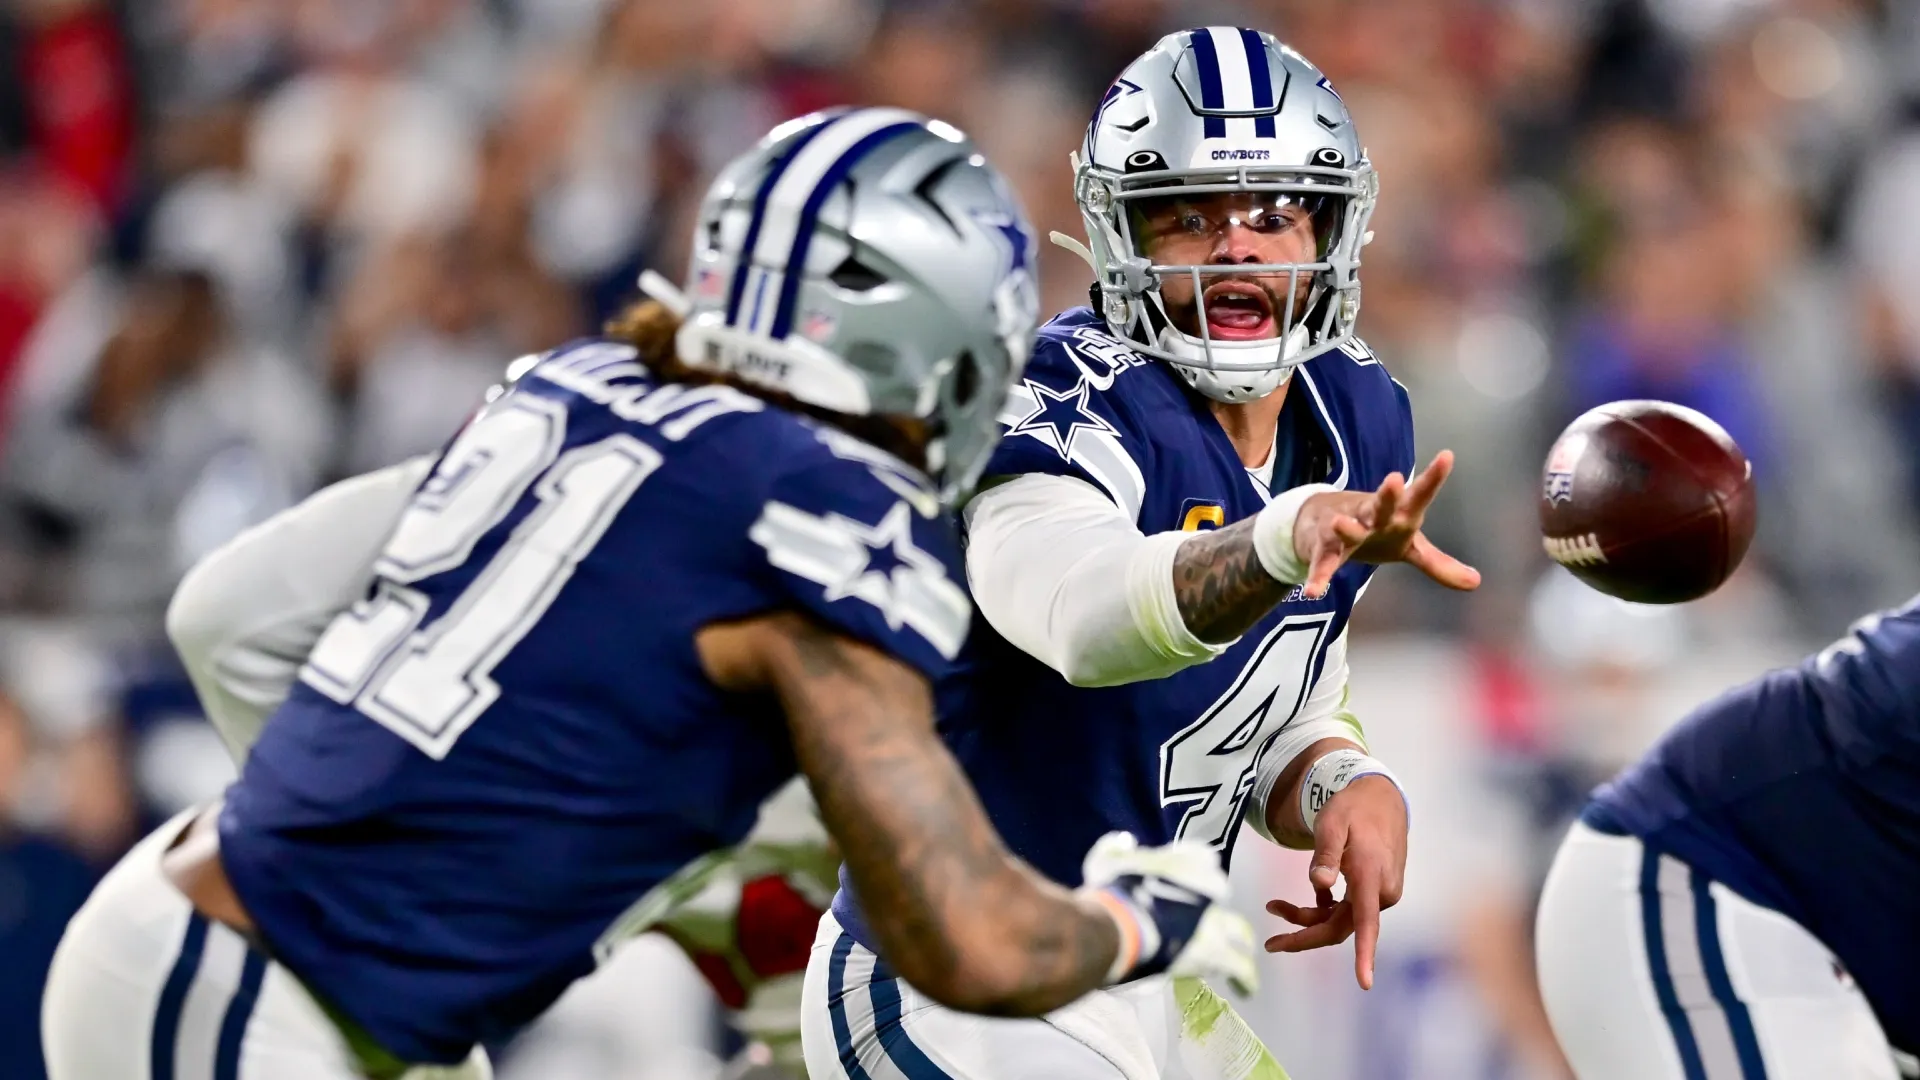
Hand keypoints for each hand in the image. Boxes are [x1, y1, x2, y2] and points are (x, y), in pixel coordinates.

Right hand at [1079, 832, 1258, 995]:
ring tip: (1235, 962)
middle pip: (1225, 895)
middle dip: (1221, 907)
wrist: (1121, 925)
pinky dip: (1245, 979)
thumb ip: (1116, 849)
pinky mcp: (1218, 953)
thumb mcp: (1107, 860)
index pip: (1203, 859)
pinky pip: (1241, 967)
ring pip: (1240, 933)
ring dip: (1237, 946)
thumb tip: (1122, 843)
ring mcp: (1216, 920)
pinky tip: (1246, 989)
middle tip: (1221, 925)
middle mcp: (1209, 887)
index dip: (1197, 874)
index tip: (1190, 886)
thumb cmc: (1113, 892)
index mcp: (1187, 862)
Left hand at [1262, 775, 1407, 989]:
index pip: (1367, 923)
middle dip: (1304, 934)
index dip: (1364, 955)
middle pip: (1341, 927)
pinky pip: (1347, 910)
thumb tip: (1318, 885)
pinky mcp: (1375, 892)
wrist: (1380, 796)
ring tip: (1274, 905)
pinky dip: (1323, 908)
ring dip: (1309, 918)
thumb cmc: (1352, 808)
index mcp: (1371, 877)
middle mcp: (1380, 892)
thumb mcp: (1332, 823)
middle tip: (1270, 943)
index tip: (1364, 982)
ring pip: (1341, 919)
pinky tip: (1307, 897)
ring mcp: (1380, 894)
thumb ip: (1326, 855)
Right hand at [1292, 450, 1480, 599]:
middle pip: (1380, 505)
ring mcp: (1346, 528)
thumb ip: (1439, 564)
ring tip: (1343, 523)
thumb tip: (1476, 582)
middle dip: (1386, 495)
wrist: (1324, 523)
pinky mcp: (1324, 548)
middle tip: (1394, 479)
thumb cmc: (1377, 531)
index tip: (1447, 456)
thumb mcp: (1411, 548)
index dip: (1433, 478)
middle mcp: (1372, 516)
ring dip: (1347, 526)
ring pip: (1347, 528)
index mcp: (1398, 514)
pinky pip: (1322, 562)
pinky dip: (1318, 576)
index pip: (1418, 495)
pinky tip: (1313, 591)